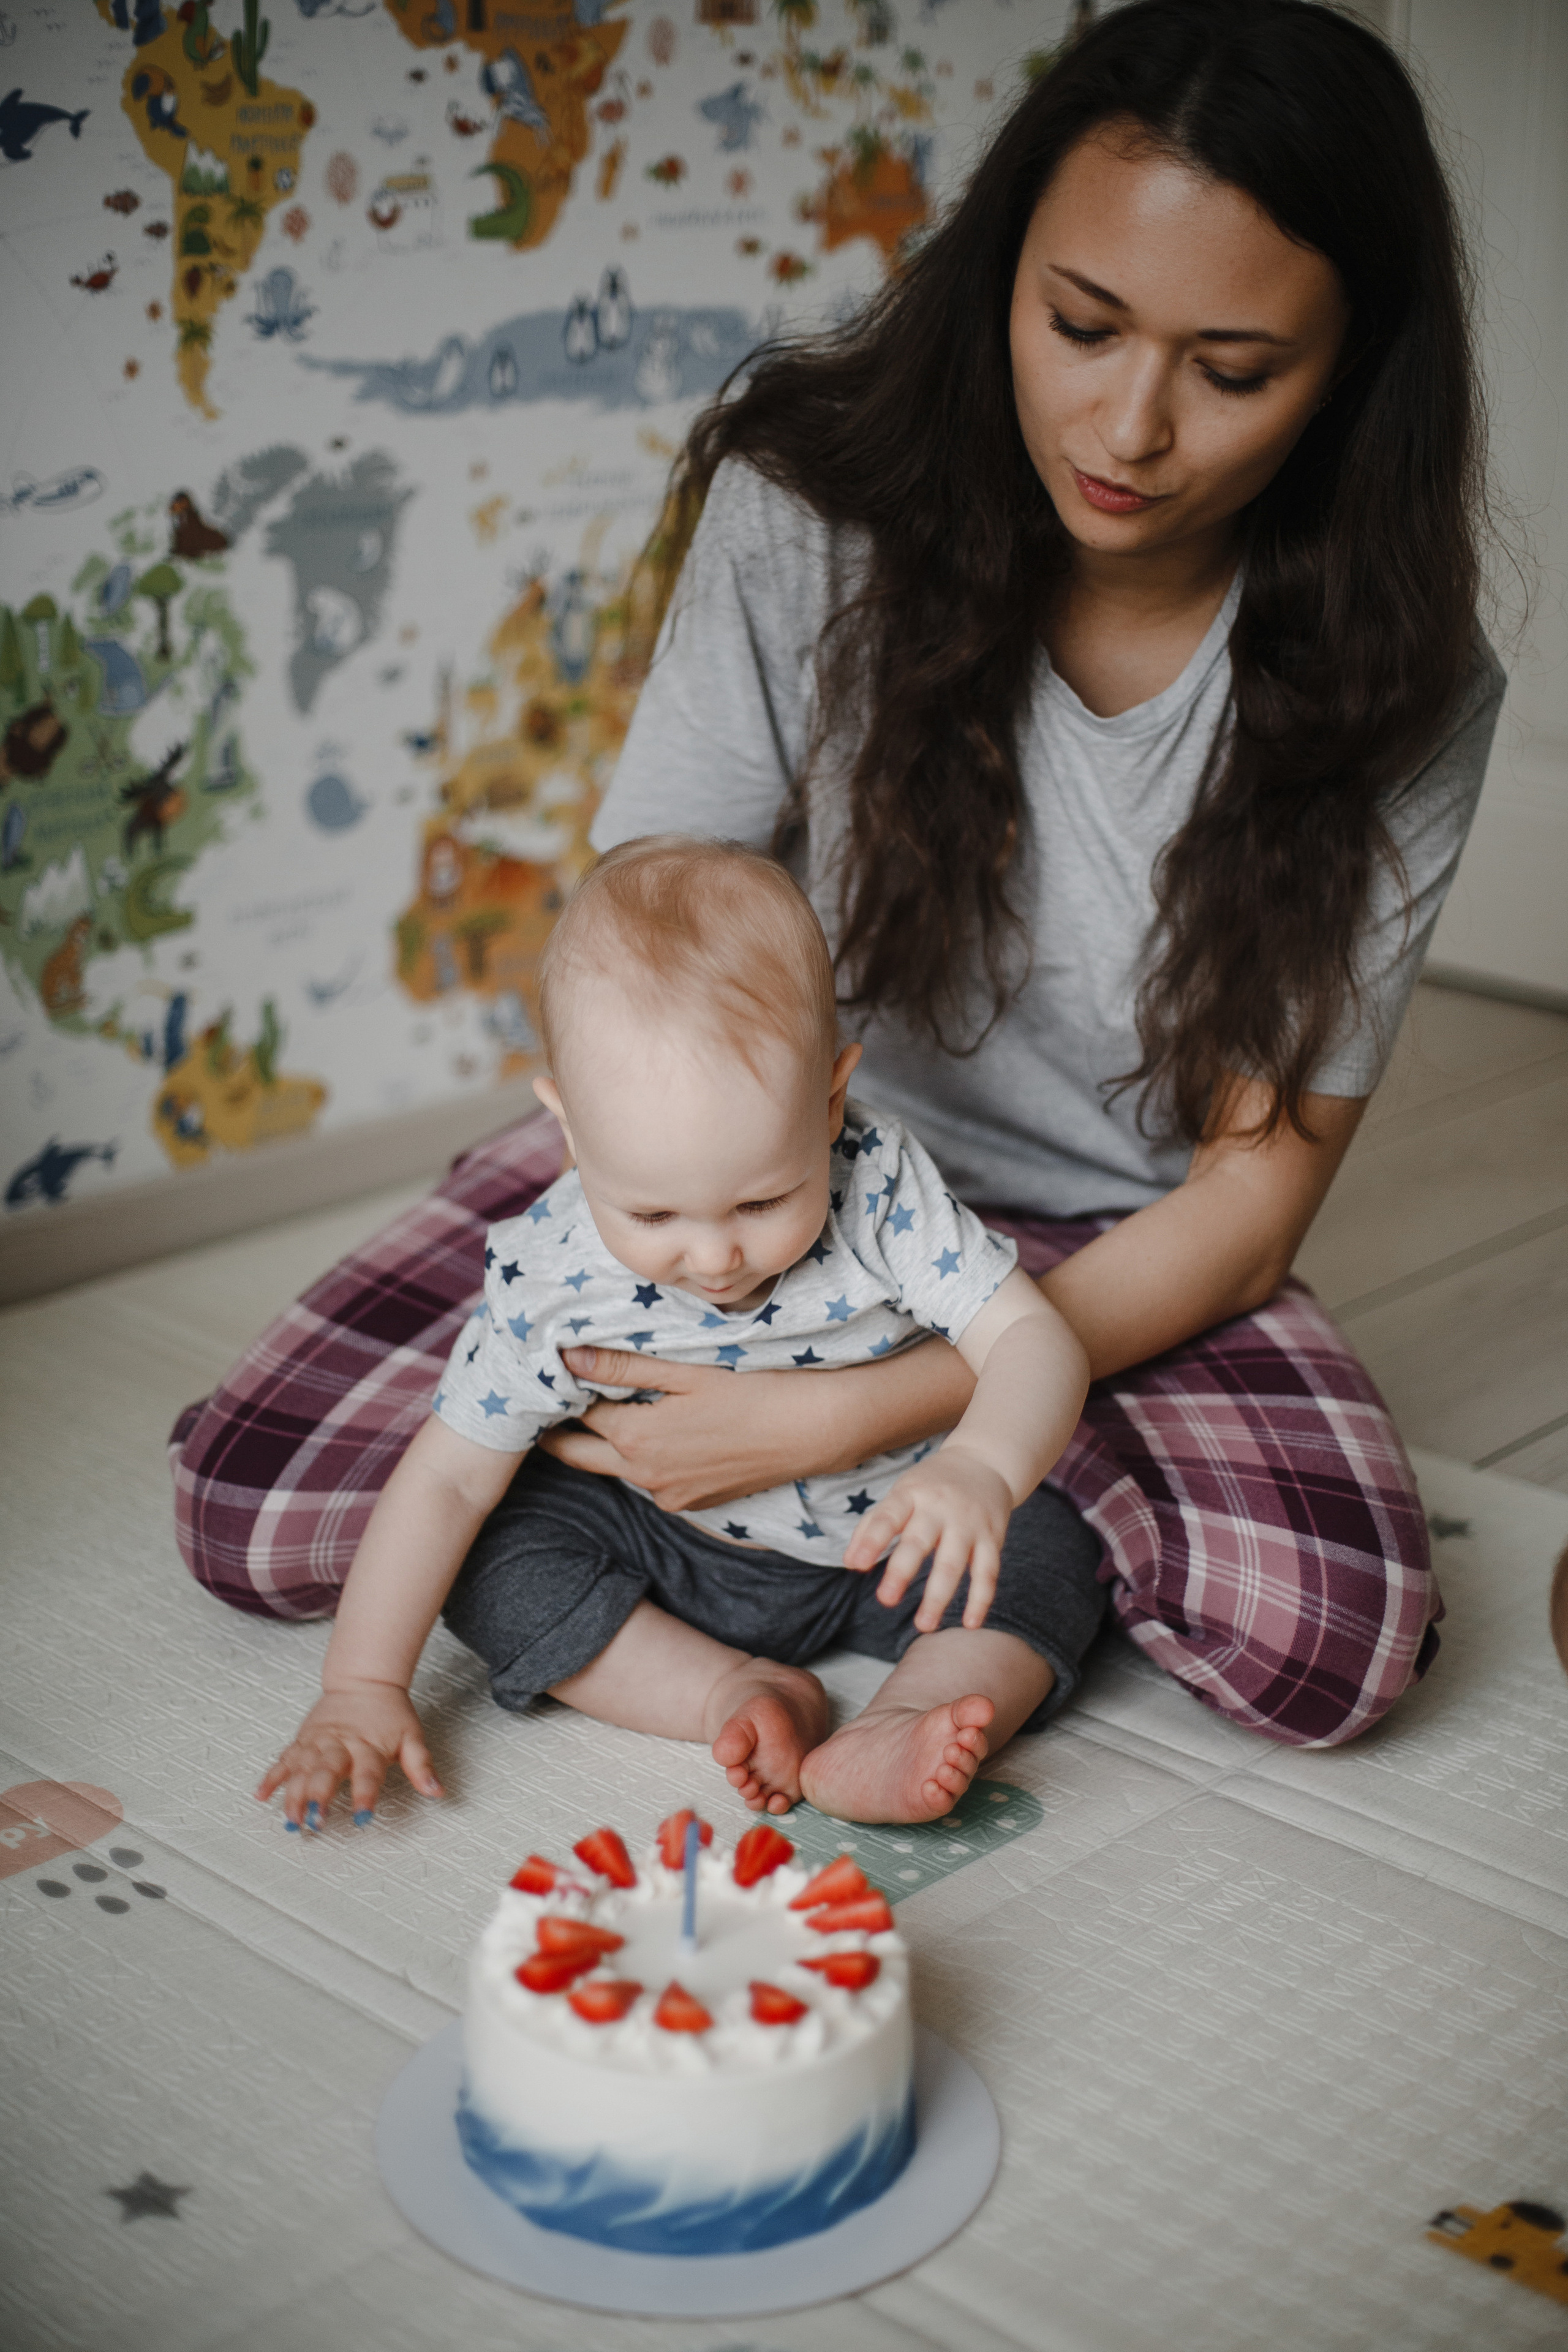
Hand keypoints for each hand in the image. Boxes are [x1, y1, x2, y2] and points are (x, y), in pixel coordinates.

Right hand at [255, 1682, 442, 1829]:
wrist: (365, 1681)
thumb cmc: (389, 1712)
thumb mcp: (412, 1737)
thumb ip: (421, 1766)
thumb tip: (436, 1791)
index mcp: (368, 1746)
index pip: (367, 1773)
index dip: (364, 1794)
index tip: (361, 1815)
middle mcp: (340, 1744)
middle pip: (327, 1771)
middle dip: (319, 1796)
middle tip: (315, 1820)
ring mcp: (318, 1742)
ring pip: (302, 1769)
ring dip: (293, 1794)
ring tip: (290, 1819)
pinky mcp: (303, 1740)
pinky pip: (284, 1760)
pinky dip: (272, 1777)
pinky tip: (262, 1795)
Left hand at [538, 1347, 825, 1512]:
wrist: (816, 1431)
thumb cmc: (756, 1389)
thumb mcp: (686, 1371)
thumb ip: (623, 1366)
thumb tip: (567, 1356)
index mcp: (636, 1438)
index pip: (578, 1414)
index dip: (564, 1391)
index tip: (551, 1374)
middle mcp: (645, 1476)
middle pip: (581, 1456)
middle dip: (559, 1434)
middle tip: (547, 1407)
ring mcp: (671, 1495)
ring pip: (619, 1469)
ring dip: (605, 1445)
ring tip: (600, 1409)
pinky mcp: (695, 1502)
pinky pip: (653, 1482)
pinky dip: (642, 1459)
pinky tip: (655, 1432)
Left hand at [843, 1444, 1014, 1632]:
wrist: (985, 1460)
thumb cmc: (931, 1484)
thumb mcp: (901, 1493)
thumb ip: (873, 1525)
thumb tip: (850, 1564)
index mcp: (911, 1493)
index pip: (888, 1517)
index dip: (871, 1540)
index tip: (857, 1565)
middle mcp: (940, 1507)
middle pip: (919, 1541)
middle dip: (902, 1571)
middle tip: (886, 1601)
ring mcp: (968, 1523)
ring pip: (953, 1563)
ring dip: (939, 1596)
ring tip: (923, 1625)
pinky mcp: (992, 1537)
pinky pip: (988, 1572)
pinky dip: (980, 1599)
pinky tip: (970, 1624)